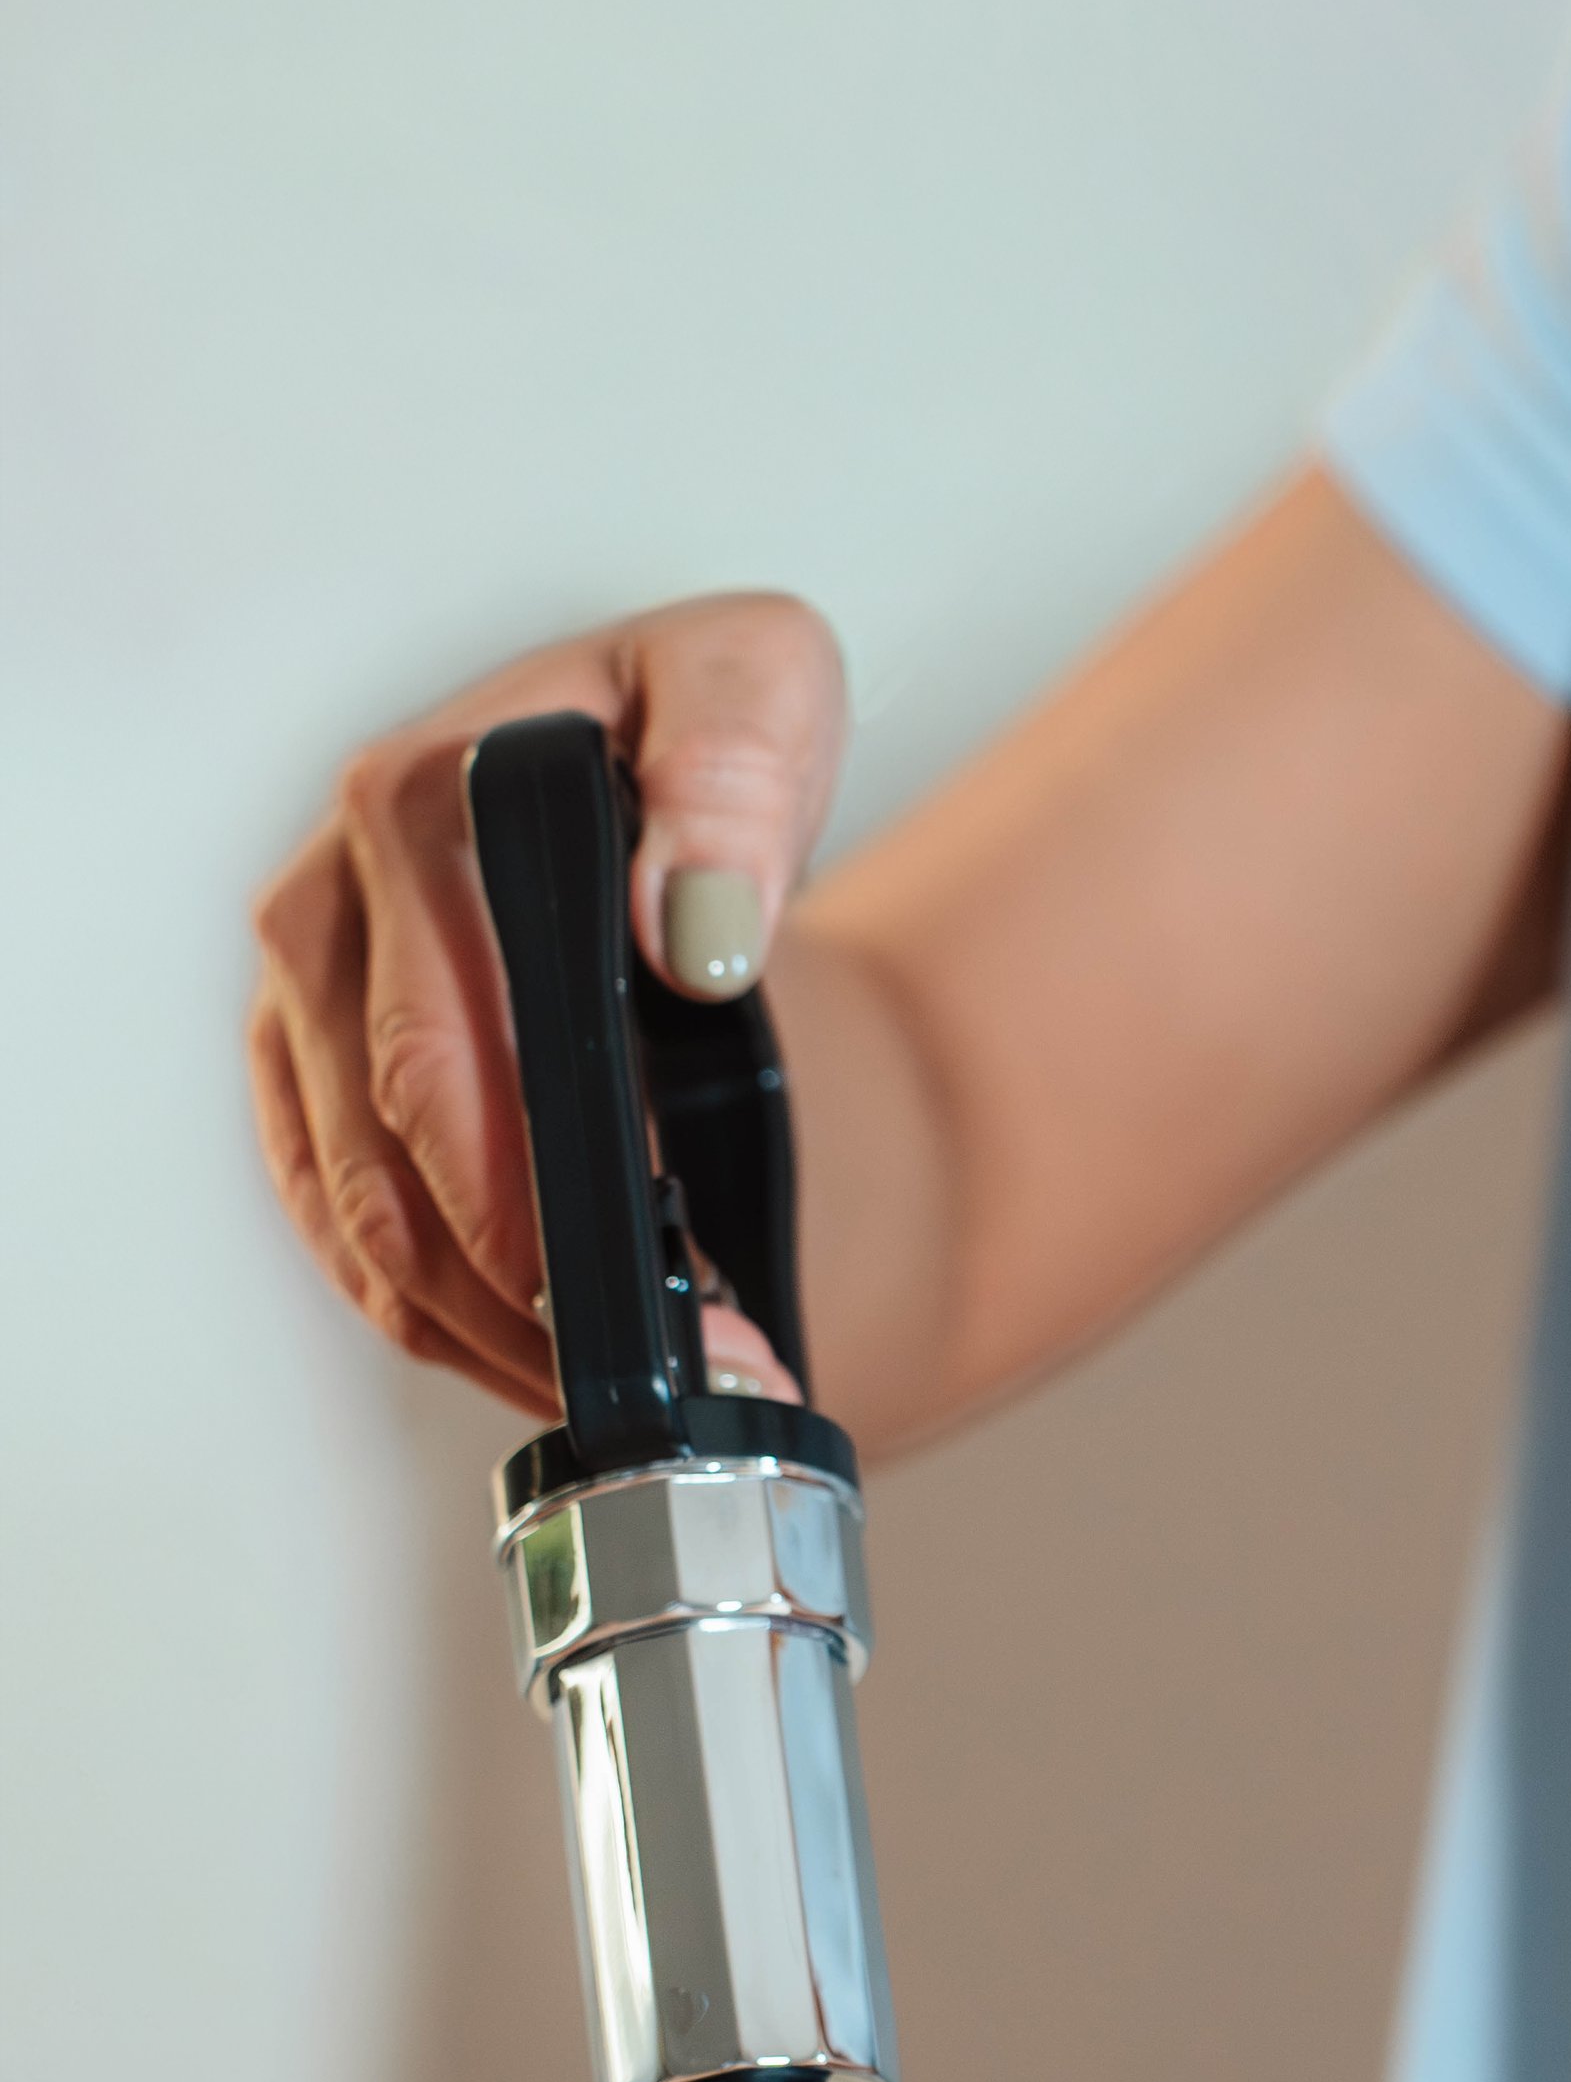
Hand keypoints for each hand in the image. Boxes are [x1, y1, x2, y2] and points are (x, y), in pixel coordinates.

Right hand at [247, 594, 846, 1408]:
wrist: (655, 766)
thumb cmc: (696, 735)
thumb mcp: (757, 690)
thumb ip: (734, 781)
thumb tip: (694, 925)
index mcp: (416, 806)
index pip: (442, 1054)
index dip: (529, 1206)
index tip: (629, 1297)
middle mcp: (329, 901)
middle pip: (392, 1164)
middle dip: (530, 1302)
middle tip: (678, 1373)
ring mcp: (302, 994)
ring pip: (359, 1223)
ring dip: (486, 1335)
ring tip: (631, 1391)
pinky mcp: (302, 1070)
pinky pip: (344, 1233)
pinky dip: (439, 1318)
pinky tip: (546, 1357)